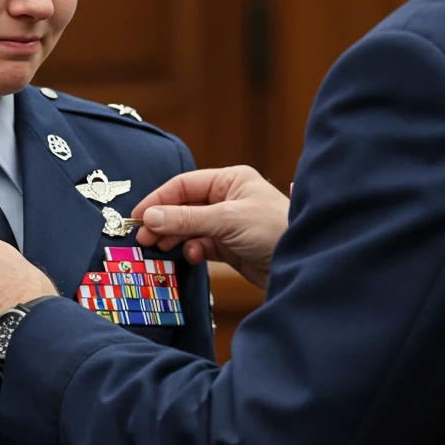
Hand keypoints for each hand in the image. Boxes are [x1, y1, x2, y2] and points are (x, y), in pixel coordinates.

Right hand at [131, 166, 288, 288]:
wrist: (307, 263)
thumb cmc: (274, 230)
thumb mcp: (227, 220)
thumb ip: (186, 219)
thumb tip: (148, 218)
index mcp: (229, 180)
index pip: (183, 185)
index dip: (157, 200)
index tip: (137, 217)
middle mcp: (226, 199)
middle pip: (182, 207)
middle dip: (163, 222)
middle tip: (143, 239)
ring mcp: (227, 223)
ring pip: (189, 228)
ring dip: (175, 238)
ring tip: (162, 249)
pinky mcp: (230, 247)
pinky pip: (201, 245)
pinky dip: (193, 251)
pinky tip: (194, 257)